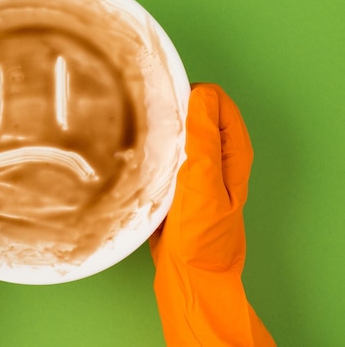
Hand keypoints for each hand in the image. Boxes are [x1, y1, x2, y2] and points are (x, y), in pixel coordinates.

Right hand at [149, 84, 274, 345]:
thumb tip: (199, 97)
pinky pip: (165, 148)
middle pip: (196, 111)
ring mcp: (196, 165)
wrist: (188, 273)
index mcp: (233, 151)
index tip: (163, 103)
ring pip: (179, 129)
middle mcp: (217, 153)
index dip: (190, 95)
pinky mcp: (177, 177)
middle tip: (146, 113)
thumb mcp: (203, 187)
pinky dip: (153, 143)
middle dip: (173, 105)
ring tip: (137, 128)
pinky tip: (135, 149)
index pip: (215, 101)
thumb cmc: (201, 236)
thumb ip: (203, 143)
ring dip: (161, 125)